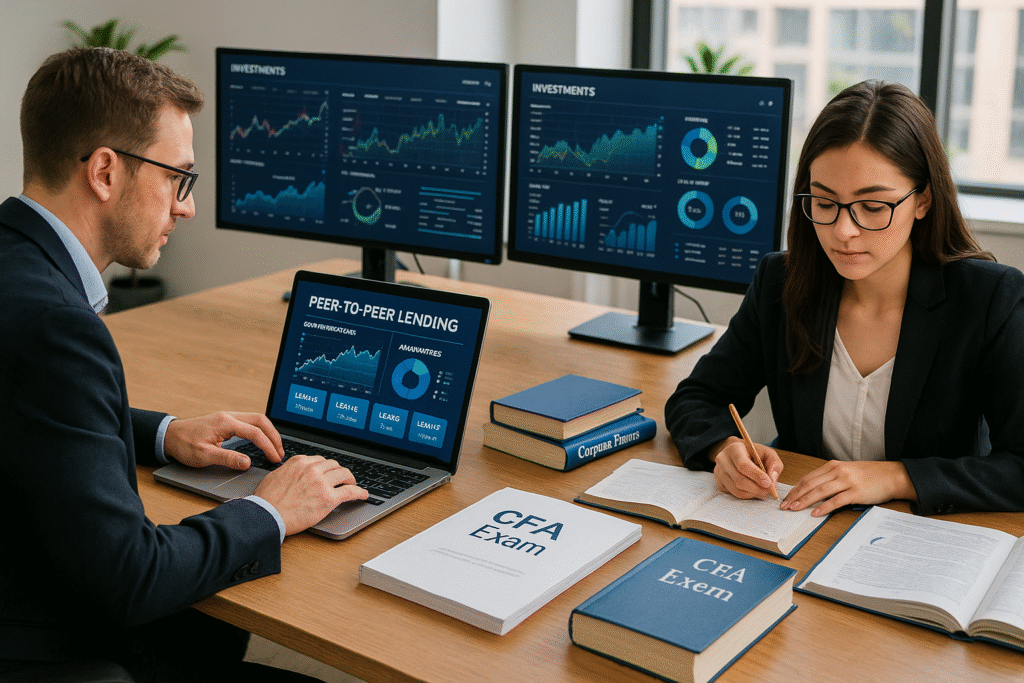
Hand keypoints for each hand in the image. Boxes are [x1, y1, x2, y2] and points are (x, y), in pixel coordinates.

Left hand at [164, 411, 284, 469]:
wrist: (169, 435)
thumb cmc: (183, 444)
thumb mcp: (204, 456)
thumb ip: (227, 458)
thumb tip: (247, 462)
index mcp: (225, 423)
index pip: (254, 433)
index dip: (268, 446)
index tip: (275, 459)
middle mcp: (229, 416)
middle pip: (261, 421)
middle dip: (274, 436)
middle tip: (280, 453)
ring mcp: (228, 417)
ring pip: (257, 419)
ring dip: (268, 432)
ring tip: (275, 448)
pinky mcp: (226, 421)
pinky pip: (250, 421)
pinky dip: (260, 430)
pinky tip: (262, 440)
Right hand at [254, 455, 367, 534]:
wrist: (267, 515)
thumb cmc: (266, 501)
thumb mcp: (274, 477)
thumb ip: (287, 472)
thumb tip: (290, 474)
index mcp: (299, 462)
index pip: (319, 460)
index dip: (326, 468)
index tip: (329, 472)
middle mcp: (312, 469)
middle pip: (334, 465)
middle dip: (339, 471)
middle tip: (342, 478)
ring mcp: (321, 482)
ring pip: (344, 474)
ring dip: (350, 479)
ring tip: (352, 484)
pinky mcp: (328, 498)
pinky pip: (350, 492)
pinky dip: (359, 492)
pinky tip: (363, 494)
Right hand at [710, 436, 782, 499]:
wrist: (738, 454)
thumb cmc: (754, 454)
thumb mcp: (767, 453)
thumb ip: (774, 464)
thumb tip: (772, 480)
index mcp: (734, 448)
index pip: (743, 465)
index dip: (756, 476)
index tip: (768, 483)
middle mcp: (722, 460)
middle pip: (739, 480)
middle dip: (756, 488)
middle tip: (768, 491)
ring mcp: (718, 472)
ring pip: (736, 490)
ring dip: (752, 494)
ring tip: (762, 491)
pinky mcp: (719, 483)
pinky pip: (733, 495)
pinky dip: (746, 495)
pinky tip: (752, 490)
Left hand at [780, 460, 917, 516]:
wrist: (892, 475)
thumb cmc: (869, 475)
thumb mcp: (846, 471)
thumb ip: (830, 478)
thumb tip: (812, 490)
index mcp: (832, 466)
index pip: (808, 477)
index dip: (795, 488)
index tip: (785, 497)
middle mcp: (837, 471)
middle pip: (810, 484)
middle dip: (795, 495)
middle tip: (784, 506)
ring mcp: (847, 481)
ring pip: (820, 491)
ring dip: (805, 501)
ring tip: (794, 509)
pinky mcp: (856, 492)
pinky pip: (836, 500)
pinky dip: (824, 507)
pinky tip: (815, 513)